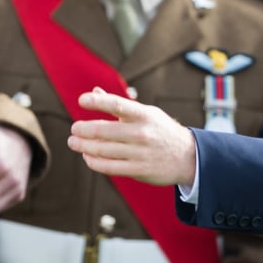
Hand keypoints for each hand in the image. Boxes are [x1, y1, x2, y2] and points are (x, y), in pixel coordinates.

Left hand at [67, 87, 196, 186]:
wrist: (188, 157)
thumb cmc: (161, 131)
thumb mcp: (146, 113)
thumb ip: (119, 105)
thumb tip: (95, 91)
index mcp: (143, 114)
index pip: (116, 104)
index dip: (96, 102)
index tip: (81, 101)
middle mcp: (141, 132)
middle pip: (104, 130)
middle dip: (83, 129)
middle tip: (74, 129)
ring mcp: (140, 152)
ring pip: (103, 150)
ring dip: (84, 146)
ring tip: (74, 143)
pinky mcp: (139, 170)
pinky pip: (110, 167)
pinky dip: (94, 162)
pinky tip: (87, 157)